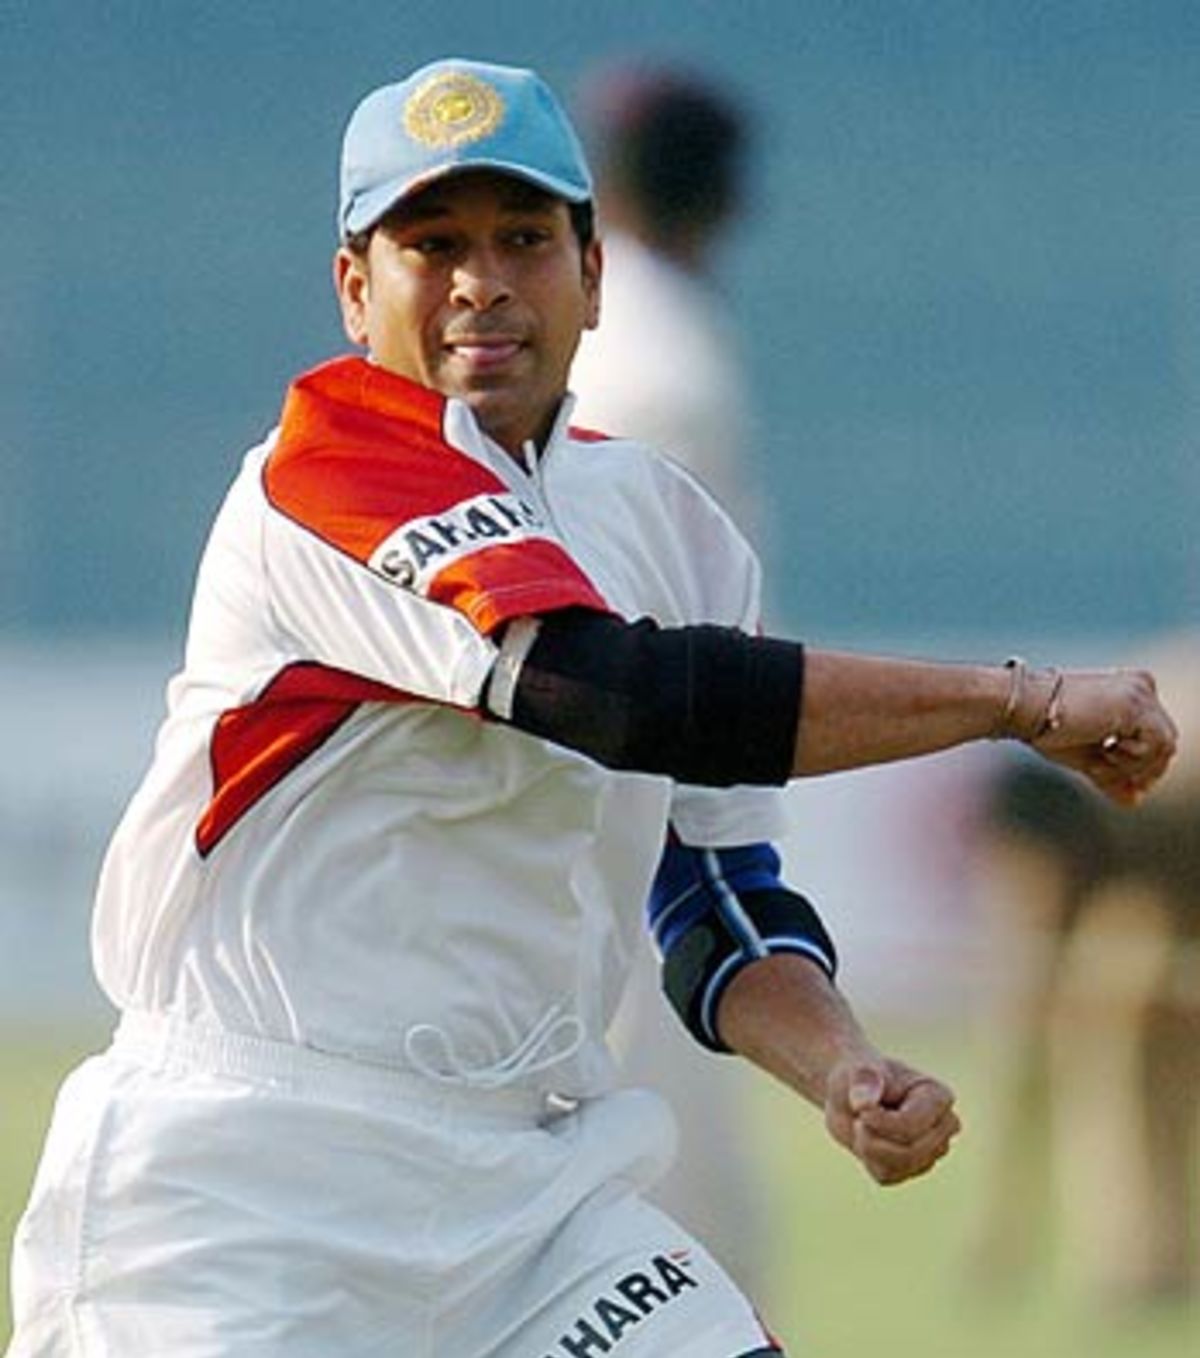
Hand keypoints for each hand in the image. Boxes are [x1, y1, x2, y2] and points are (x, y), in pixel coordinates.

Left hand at [824, 1057, 959, 1185]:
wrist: (852, 1095)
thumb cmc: (862, 1078)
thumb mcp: (859, 1071)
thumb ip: (863, 1080)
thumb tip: (863, 1102)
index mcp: (940, 1097)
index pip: (912, 1126)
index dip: (879, 1122)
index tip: (859, 1108)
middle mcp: (945, 1126)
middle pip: (909, 1151)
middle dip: (874, 1137)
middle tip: (859, 1117)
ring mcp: (934, 1150)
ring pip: (898, 1166)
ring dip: (869, 1148)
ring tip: (863, 1125)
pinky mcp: (916, 1168)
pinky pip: (887, 1176)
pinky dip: (869, 1160)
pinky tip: (870, 1139)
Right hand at [1028, 668, 1177, 805]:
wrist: (1025, 710)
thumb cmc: (1048, 728)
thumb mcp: (1089, 757)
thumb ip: (1114, 776)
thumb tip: (1134, 802)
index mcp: (1133, 691)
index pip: (1157, 737)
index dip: (1144, 767)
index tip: (1123, 785)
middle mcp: (1142, 686)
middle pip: (1166, 743)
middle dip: (1141, 771)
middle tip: (1106, 777)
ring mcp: (1141, 693)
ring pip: (1164, 747)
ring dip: (1132, 767)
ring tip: (1099, 764)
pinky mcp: (1135, 706)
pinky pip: (1155, 746)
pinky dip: (1132, 760)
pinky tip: (1103, 753)